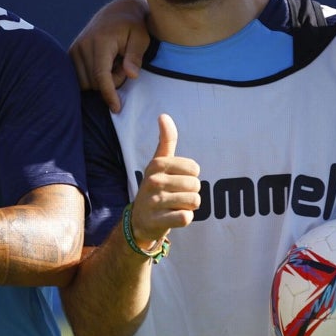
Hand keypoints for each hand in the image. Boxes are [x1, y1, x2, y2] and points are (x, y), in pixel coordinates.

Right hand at [68, 0, 149, 112]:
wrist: (117, 12)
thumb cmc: (134, 26)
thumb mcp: (142, 38)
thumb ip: (136, 56)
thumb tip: (131, 74)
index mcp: (100, 41)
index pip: (101, 75)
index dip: (109, 94)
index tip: (116, 108)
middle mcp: (83, 45)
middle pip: (93, 82)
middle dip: (110, 83)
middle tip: (124, 68)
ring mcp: (74, 49)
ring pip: (84, 82)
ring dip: (100, 82)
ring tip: (113, 65)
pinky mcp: (70, 54)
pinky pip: (78, 77)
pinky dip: (91, 78)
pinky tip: (103, 66)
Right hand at [128, 114, 199, 246]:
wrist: (138, 220)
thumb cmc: (155, 187)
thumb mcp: (158, 163)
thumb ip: (165, 140)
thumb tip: (163, 115)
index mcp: (156, 164)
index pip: (194, 168)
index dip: (191, 176)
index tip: (177, 180)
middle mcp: (153, 181)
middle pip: (196, 185)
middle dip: (191, 193)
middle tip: (175, 195)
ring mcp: (154, 202)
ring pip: (194, 202)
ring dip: (188, 206)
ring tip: (173, 206)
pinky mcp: (157, 220)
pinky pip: (186, 218)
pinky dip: (184, 219)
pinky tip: (171, 216)